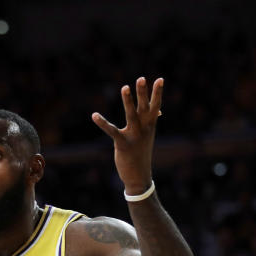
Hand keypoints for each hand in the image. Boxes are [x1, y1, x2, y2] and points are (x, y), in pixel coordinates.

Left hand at [91, 76, 163, 192]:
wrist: (139, 176)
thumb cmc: (142, 153)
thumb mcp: (148, 136)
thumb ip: (151, 122)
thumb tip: (159, 111)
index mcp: (150, 126)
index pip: (156, 106)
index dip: (158, 92)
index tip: (160, 79)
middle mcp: (144, 129)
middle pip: (144, 107)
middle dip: (143, 93)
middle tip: (141, 78)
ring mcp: (134, 136)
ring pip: (132, 115)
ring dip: (128, 101)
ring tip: (125, 87)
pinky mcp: (123, 144)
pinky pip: (112, 131)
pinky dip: (103, 123)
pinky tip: (94, 115)